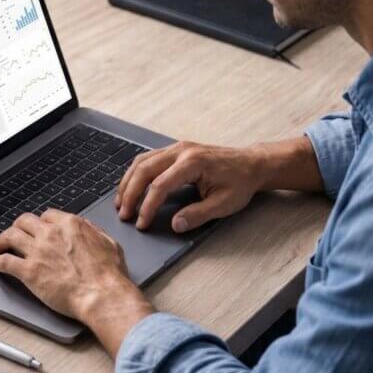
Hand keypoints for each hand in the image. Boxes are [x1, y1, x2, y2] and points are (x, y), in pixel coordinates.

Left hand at [0, 209, 154, 356]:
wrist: (102, 295)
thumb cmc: (109, 274)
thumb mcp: (108, 243)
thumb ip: (94, 232)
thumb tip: (87, 228)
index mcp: (70, 225)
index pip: (47, 215)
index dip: (41, 222)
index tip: (39, 228)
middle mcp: (50, 234)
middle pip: (24, 221)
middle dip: (19, 226)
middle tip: (16, 234)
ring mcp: (38, 252)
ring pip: (10, 236)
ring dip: (3, 240)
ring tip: (1, 246)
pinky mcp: (29, 272)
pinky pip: (4, 262)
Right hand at [115, 141, 264, 232]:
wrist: (251, 164)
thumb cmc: (240, 182)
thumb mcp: (224, 204)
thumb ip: (198, 215)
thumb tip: (175, 225)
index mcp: (193, 163)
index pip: (160, 185)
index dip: (148, 206)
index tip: (141, 223)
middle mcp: (181, 151)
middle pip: (144, 169)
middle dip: (130, 193)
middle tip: (123, 214)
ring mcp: (176, 147)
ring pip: (141, 161)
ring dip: (128, 182)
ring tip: (121, 202)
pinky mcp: (175, 150)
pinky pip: (148, 159)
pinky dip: (136, 174)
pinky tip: (131, 187)